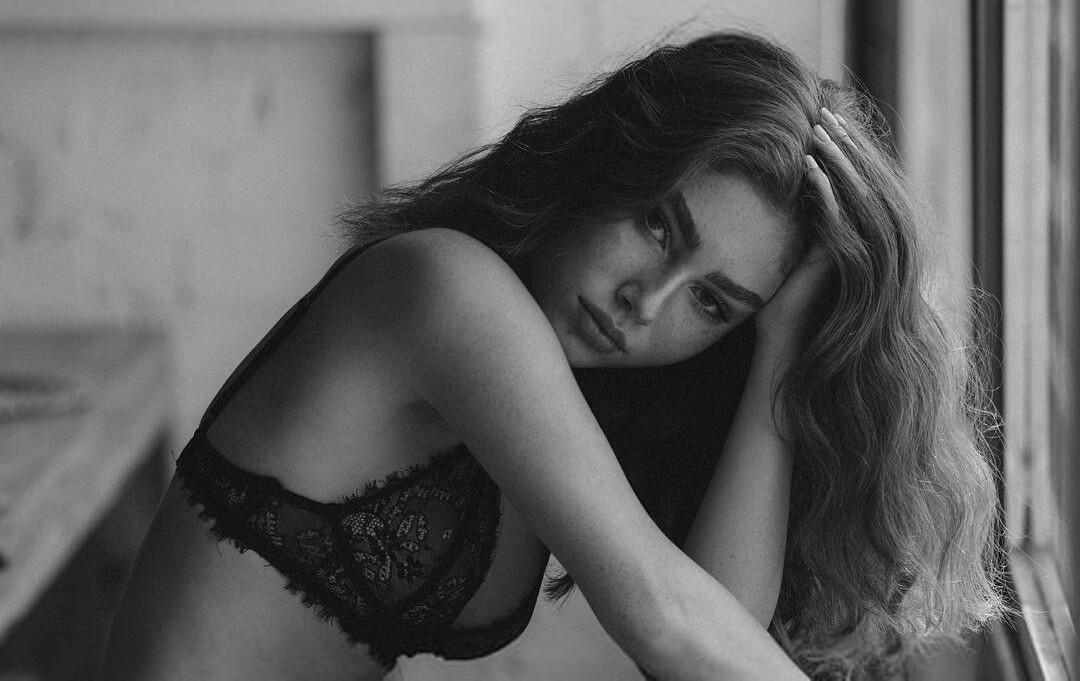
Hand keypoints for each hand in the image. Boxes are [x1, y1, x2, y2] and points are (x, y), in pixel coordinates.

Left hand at [755, 107, 861, 360]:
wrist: (785, 348)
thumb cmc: (781, 307)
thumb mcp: (793, 256)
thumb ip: (803, 224)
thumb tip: (793, 186)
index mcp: (864, 240)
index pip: (864, 184)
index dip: (848, 152)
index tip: (827, 121)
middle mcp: (873, 248)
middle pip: (868, 184)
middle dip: (846, 148)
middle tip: (825, 115)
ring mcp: (865, 259)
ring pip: (859, 199)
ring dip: (838, 163)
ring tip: (817, 133)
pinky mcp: (847, 270)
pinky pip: (842, 224)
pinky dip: (826, 195)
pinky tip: (810, 170)